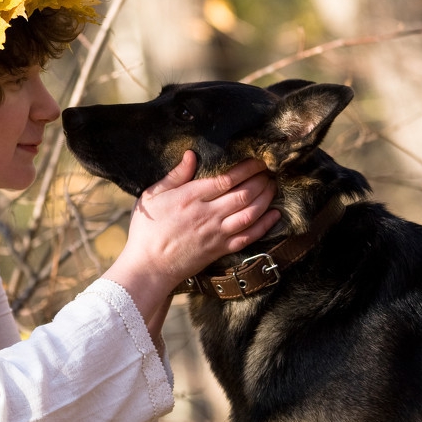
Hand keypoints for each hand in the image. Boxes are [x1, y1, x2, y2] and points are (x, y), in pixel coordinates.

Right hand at [103, 152, 278, 331]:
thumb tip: (191, 155)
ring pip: (250, 213)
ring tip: (273, 187)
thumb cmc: (147, 230)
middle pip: (244, 194)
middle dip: (261, 180)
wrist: (149, 267)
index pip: (226, 179)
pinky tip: (274, 215)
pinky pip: (249, 236)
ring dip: (266, 198)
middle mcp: (208, 214)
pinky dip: (265, 225)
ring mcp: (217, 233)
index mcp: (191, 197)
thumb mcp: (152, 196)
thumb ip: (175, 175)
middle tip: (270, 171)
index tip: (257, 161)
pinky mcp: (221, 250)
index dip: (247, 168)